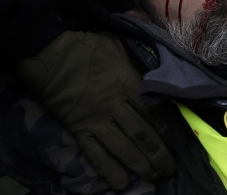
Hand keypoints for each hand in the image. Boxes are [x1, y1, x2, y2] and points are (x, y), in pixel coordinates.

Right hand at [17, 31, 174, 189]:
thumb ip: (137, 61)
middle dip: (158, 154)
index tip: (176, 141)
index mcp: (128, 84)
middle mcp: (116, 105)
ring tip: (153, 177)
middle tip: (169, 168)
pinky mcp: (79, 128)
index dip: (165, 130)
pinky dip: (108, 169)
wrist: (51, 53)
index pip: (153, 112)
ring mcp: (97, 119)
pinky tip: (120, 183)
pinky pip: (95, 153)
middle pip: (142, 134)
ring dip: (140, 165)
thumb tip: (156, 69)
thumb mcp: (120, 46)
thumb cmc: (87, 46)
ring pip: (123, 147)